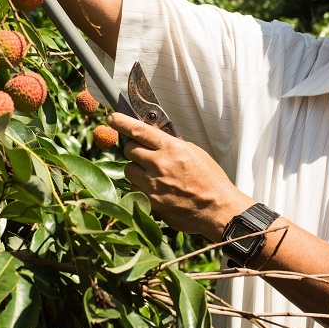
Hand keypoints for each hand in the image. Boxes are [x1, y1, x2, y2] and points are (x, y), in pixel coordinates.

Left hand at [106, 113, 254, 241]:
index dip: (121, 122)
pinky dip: (141, 187)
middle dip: (134, 149)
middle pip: (129, 149)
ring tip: (153, 174)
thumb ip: (171, 144)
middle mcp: (159, 164)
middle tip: (145, 154)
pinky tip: (156, 189)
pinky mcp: (150, 201)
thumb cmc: (210, 181)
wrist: (217, 209)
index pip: (138, 130)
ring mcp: (152, 185)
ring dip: (136, 169)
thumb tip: (154, 138)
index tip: (111, 118)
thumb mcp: (194, 153)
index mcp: (171, 148)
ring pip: (128, 169)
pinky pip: (135, 188)